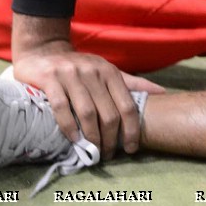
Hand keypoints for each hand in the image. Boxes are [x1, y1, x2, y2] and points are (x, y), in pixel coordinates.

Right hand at [13, 47, 164, 158]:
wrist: (43, 51)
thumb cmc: (80, 67)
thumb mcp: (107, 71)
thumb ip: (132, 83)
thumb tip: (162, 92)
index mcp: (110, 72)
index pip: (127, 105)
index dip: (132, 129)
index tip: (132, 148)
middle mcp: (93, 72)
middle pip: (108, 113)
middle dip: (111, 139)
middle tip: (108, 154)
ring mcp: (71, 75)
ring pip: (87, 113)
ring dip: (92, 136)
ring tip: (93, 152)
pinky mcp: (50, 79)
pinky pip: (61, 107)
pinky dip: (69, 126)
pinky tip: (74, 139)